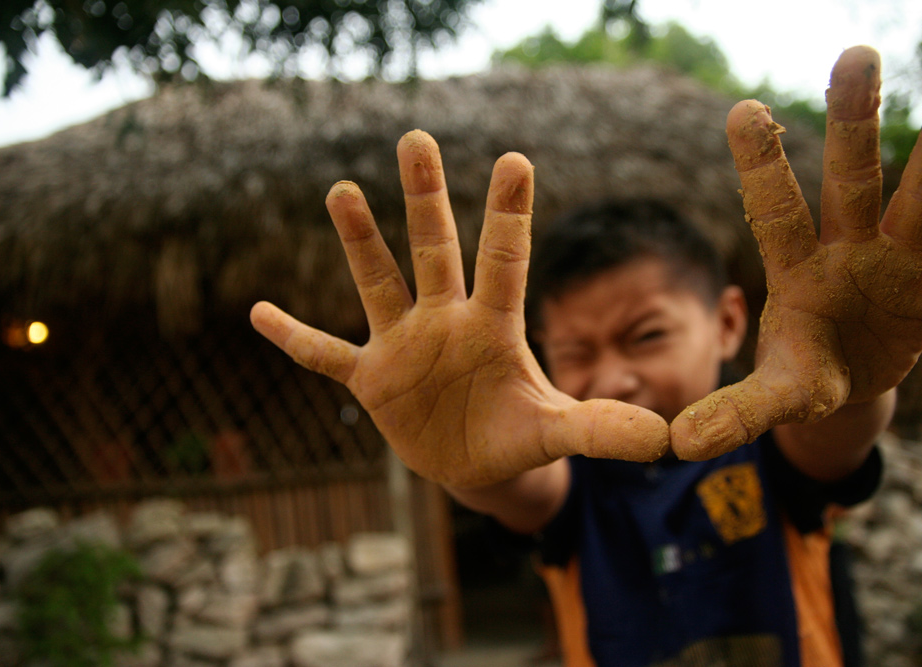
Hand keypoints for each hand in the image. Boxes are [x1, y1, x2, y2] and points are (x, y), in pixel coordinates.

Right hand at [251, 131, 668, 487]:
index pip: (503, 261)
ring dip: (359, 242)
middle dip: (426, 198)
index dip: (509, 215)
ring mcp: (404, 345)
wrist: (478, 465)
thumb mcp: (558, 433)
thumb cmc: (519, 436)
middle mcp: (446, 320)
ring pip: (378, 283)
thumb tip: (664, 441)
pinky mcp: (372, 378)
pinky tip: (257, 311)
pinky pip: (324, 355)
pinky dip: (294, 338)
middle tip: (417, 137)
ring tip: (341, 189)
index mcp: (494, 325)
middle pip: (436, 249)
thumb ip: (601, 429)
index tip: (515, 159)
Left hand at [671, 46, 921, 460]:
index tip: (742, 108)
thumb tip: (680, 446)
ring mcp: (895, 264)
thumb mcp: (775, 392)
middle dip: (852, 122)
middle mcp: (845, 250)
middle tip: (854, 54)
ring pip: (918, 197)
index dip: (760, 164)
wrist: (846, 387)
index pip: (774, 208)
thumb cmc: (800, 372)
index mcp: (795, 267)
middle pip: (848, 180)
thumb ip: (736, 411)